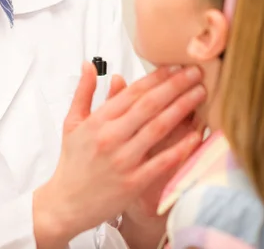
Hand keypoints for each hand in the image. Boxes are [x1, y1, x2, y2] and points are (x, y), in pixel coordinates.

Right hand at [32, 63, 204, 248]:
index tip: (173, 67)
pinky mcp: (134, 182)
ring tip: (199, 94)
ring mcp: (124, 160)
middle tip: (194, 73)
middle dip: (174, 86)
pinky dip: (180, 147)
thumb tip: (88, 65)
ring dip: (182, 109)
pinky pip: (162, 161)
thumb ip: (83, 91)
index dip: (155, 78)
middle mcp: (111, 137)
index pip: (131, 93)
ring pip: (158, 128)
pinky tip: (196, 134)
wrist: (67, 201)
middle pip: (149, 106)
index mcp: (97, 121)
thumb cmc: (72, 160)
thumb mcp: (72, 121)